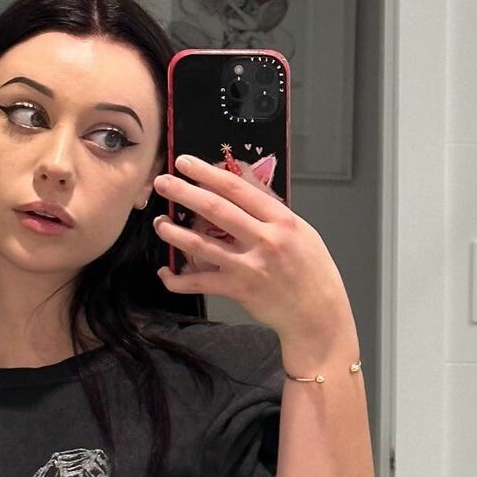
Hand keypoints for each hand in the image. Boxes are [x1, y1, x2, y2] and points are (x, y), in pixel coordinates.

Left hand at [151, 152, 353, 344]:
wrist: (317, 313)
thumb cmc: (312, 271)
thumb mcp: (301, 232)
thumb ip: (271, 213)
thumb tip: (243, 189)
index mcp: (281, 219)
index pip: (238, 188)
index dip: (208, 173)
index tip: (186, 163)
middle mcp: (264, 239)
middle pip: (216, 209)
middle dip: (184, 192)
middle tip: (162, 182)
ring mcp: (250, 265)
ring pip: (203, 244)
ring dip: (175, 232)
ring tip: (159, 223)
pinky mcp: (239, 289)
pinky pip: (201, 282)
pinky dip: (179, 280)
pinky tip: (165, 274)